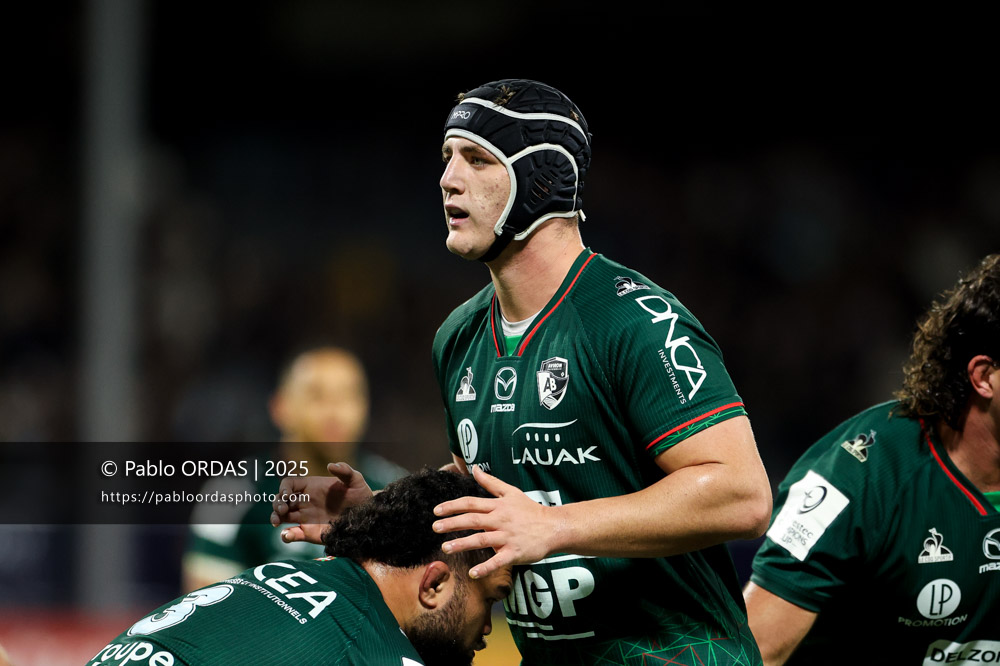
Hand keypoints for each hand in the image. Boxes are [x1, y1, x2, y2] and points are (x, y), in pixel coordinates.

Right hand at [270, 462, 373, 543]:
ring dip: (274, 518)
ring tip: (277, 522)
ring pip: (281, 516)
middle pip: (281, 500)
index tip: (286, 494)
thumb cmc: (360, 495)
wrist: (366, 517)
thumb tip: (331, 465)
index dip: (284, 488)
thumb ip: (345, 470)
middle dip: (276, 503)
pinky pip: (292, 534)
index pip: (289, 484)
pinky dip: (286, 535)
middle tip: (282, 509)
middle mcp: (305, 501)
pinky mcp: (309, 532)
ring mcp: (305, 517)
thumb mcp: (356, 480)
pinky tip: (287, 535)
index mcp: (311, 487)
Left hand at [431, 465, 555, 578]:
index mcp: (498, 506)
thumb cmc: (531, 510)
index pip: (471, 503)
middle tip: (435, 527)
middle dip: (452, 523)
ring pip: (482, 540)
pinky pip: (498, 561)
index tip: (437, 511)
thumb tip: (474, 469)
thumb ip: (491, 483)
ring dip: (462, 544)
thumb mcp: (512, 492)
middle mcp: (501, 520)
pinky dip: (485, 567)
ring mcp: (507, 537)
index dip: (453, 506)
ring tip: (446, 548)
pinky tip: (472, 573)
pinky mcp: (515, 553)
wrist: (554, 527)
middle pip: (473, 519)